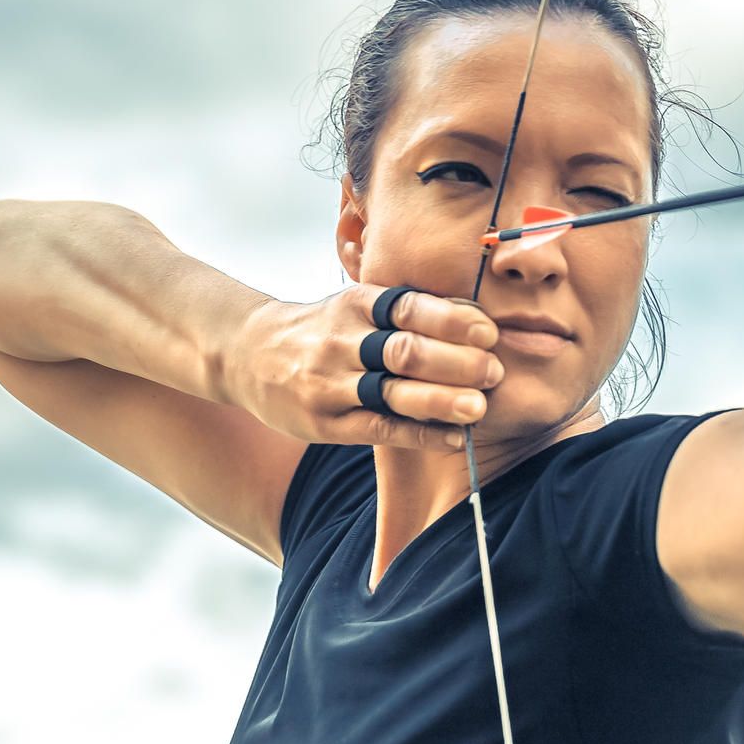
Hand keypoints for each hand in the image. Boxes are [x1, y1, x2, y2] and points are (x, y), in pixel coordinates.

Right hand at [225, 284, 502, 451]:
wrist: (248, 354)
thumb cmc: (326, 329)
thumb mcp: (357, 306)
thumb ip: (410, 310)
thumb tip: (477, 314)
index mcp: (356, 305)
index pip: (409, 307)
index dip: (452, 320)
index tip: (489, 333)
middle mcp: (342, 341)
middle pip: (404, 351)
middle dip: (455, 362)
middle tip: (494, 372)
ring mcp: (329, 383)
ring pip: (391, 393)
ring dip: (440, 401)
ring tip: (479, 407)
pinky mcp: (323, 422)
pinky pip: (378, 429)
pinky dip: (420, 435)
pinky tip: (454, 438)